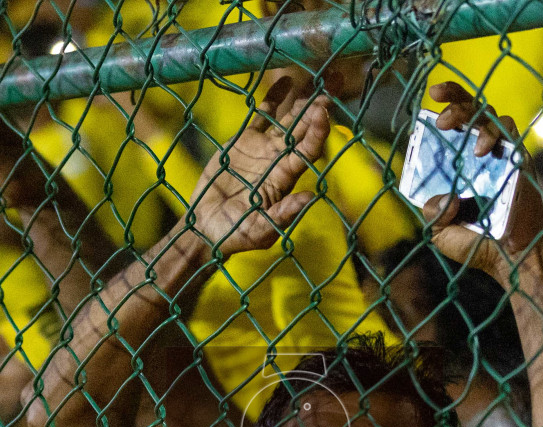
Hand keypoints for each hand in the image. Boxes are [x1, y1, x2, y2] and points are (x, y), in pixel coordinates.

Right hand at [189, 75, 329, 256]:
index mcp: (286, 178)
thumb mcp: (259, 231)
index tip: (323, 112)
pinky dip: (274, 98)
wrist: (207, 227)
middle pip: (304, 128)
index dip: (317, 132)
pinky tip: (285, 80)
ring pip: (287, 118)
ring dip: (303, 99)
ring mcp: (263, 148)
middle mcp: (280, 160)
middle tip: (335, 81)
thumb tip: (310, 198)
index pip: (308, 150)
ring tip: (317, 76)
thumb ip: (282, 215)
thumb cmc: (235, 235)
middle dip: (319, 107)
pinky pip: (262, 115)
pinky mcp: (244, 141)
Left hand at [418, 82, 542, 279]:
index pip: (453, 122)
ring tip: (454, 130)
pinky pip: (509, 131)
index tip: (433, 94)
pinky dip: (494, 133)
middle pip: (470, 109)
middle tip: (441, 119)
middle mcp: (480, 151)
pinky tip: (484, 151)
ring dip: (470, 116)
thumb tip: (442, 196)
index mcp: (459, 161)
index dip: (447, 101)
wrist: (513, 256)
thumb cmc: (479, 245)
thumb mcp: (442, 232)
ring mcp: (501, 152)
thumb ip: (432, 213)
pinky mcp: (518, 156)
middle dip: (455, 103)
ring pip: (489, 114)